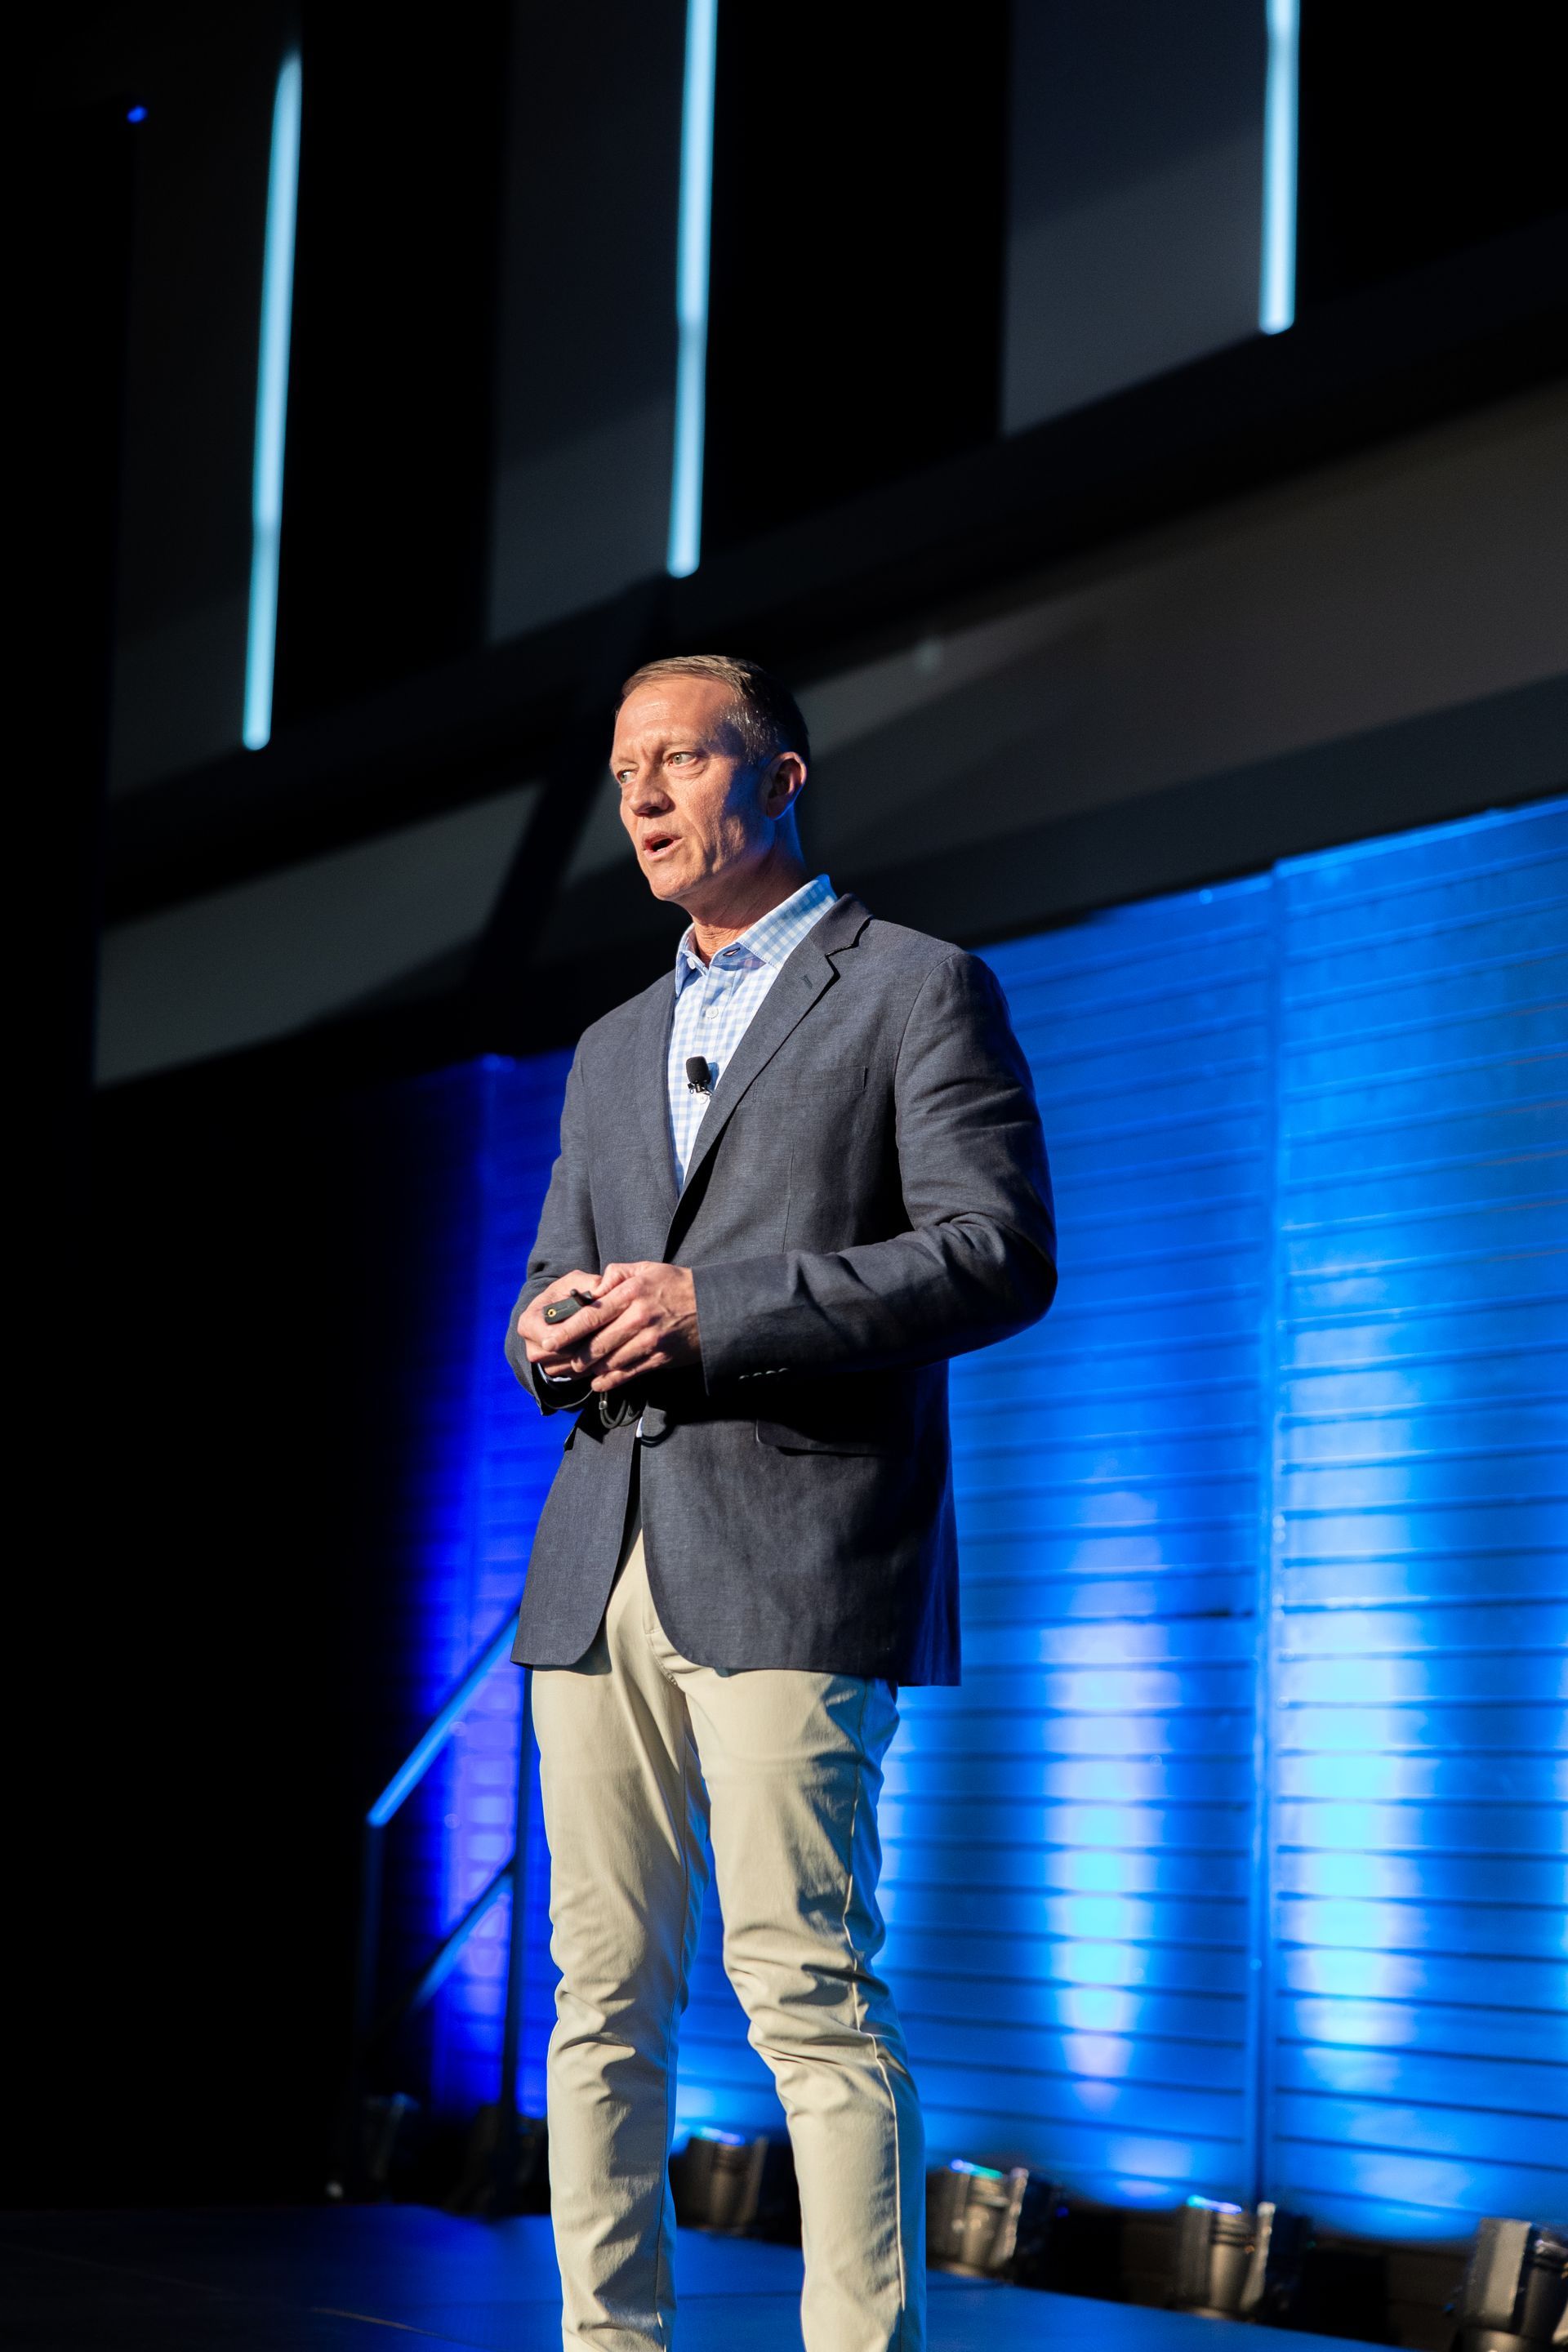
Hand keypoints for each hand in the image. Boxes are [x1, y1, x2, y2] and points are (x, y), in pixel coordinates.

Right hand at [519, 1271, 607, 1379]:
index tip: (600, 1321)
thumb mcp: (576, 1282)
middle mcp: (532, 1348)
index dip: (577, 1330)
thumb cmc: (567, 1295)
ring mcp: (543, 1364)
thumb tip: (603, 1289)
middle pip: (565, 1353)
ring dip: (592, 1354)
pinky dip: (591, 1363)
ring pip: (573, 1365)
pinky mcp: (557, 1374)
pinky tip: (602, 1347)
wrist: (560, 1312)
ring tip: (608, 1337)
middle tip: (611, 1329)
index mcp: (528, 1323)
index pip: (552, 1336)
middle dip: (588, 1341)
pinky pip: (578, 1374)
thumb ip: (590, 1283)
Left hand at [520, 1260, 699, 1392]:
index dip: (565, 1331)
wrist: (714, 1307)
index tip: (546, 1340)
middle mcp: (639, 1319)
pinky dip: (608, 1380)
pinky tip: (597, 1381)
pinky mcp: (659, 1359)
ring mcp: (649, 1342)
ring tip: (574, 1370)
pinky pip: (627, 1375)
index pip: (591, 1315)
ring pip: (608, 1362)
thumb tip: (590, 1291)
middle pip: (595, 1344)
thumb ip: (615, 1275)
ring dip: (588, 1370)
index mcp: (632, 1293)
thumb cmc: (676, 1285)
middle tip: (555, 1362)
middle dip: (571, 1356)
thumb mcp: (646, 1268)